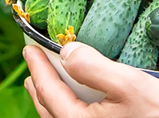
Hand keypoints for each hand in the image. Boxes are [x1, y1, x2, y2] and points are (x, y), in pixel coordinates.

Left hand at [23, 43, 158, 117]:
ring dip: (51, 99)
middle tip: (33, 67)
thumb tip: (67, 52)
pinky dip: (67, 108)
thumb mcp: (129, 85)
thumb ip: (94, 68)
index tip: (28, 49)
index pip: (48, 90)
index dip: (37, 67)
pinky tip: (77, 104)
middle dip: (39, 86)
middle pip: (49, 109)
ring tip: (47, 86)